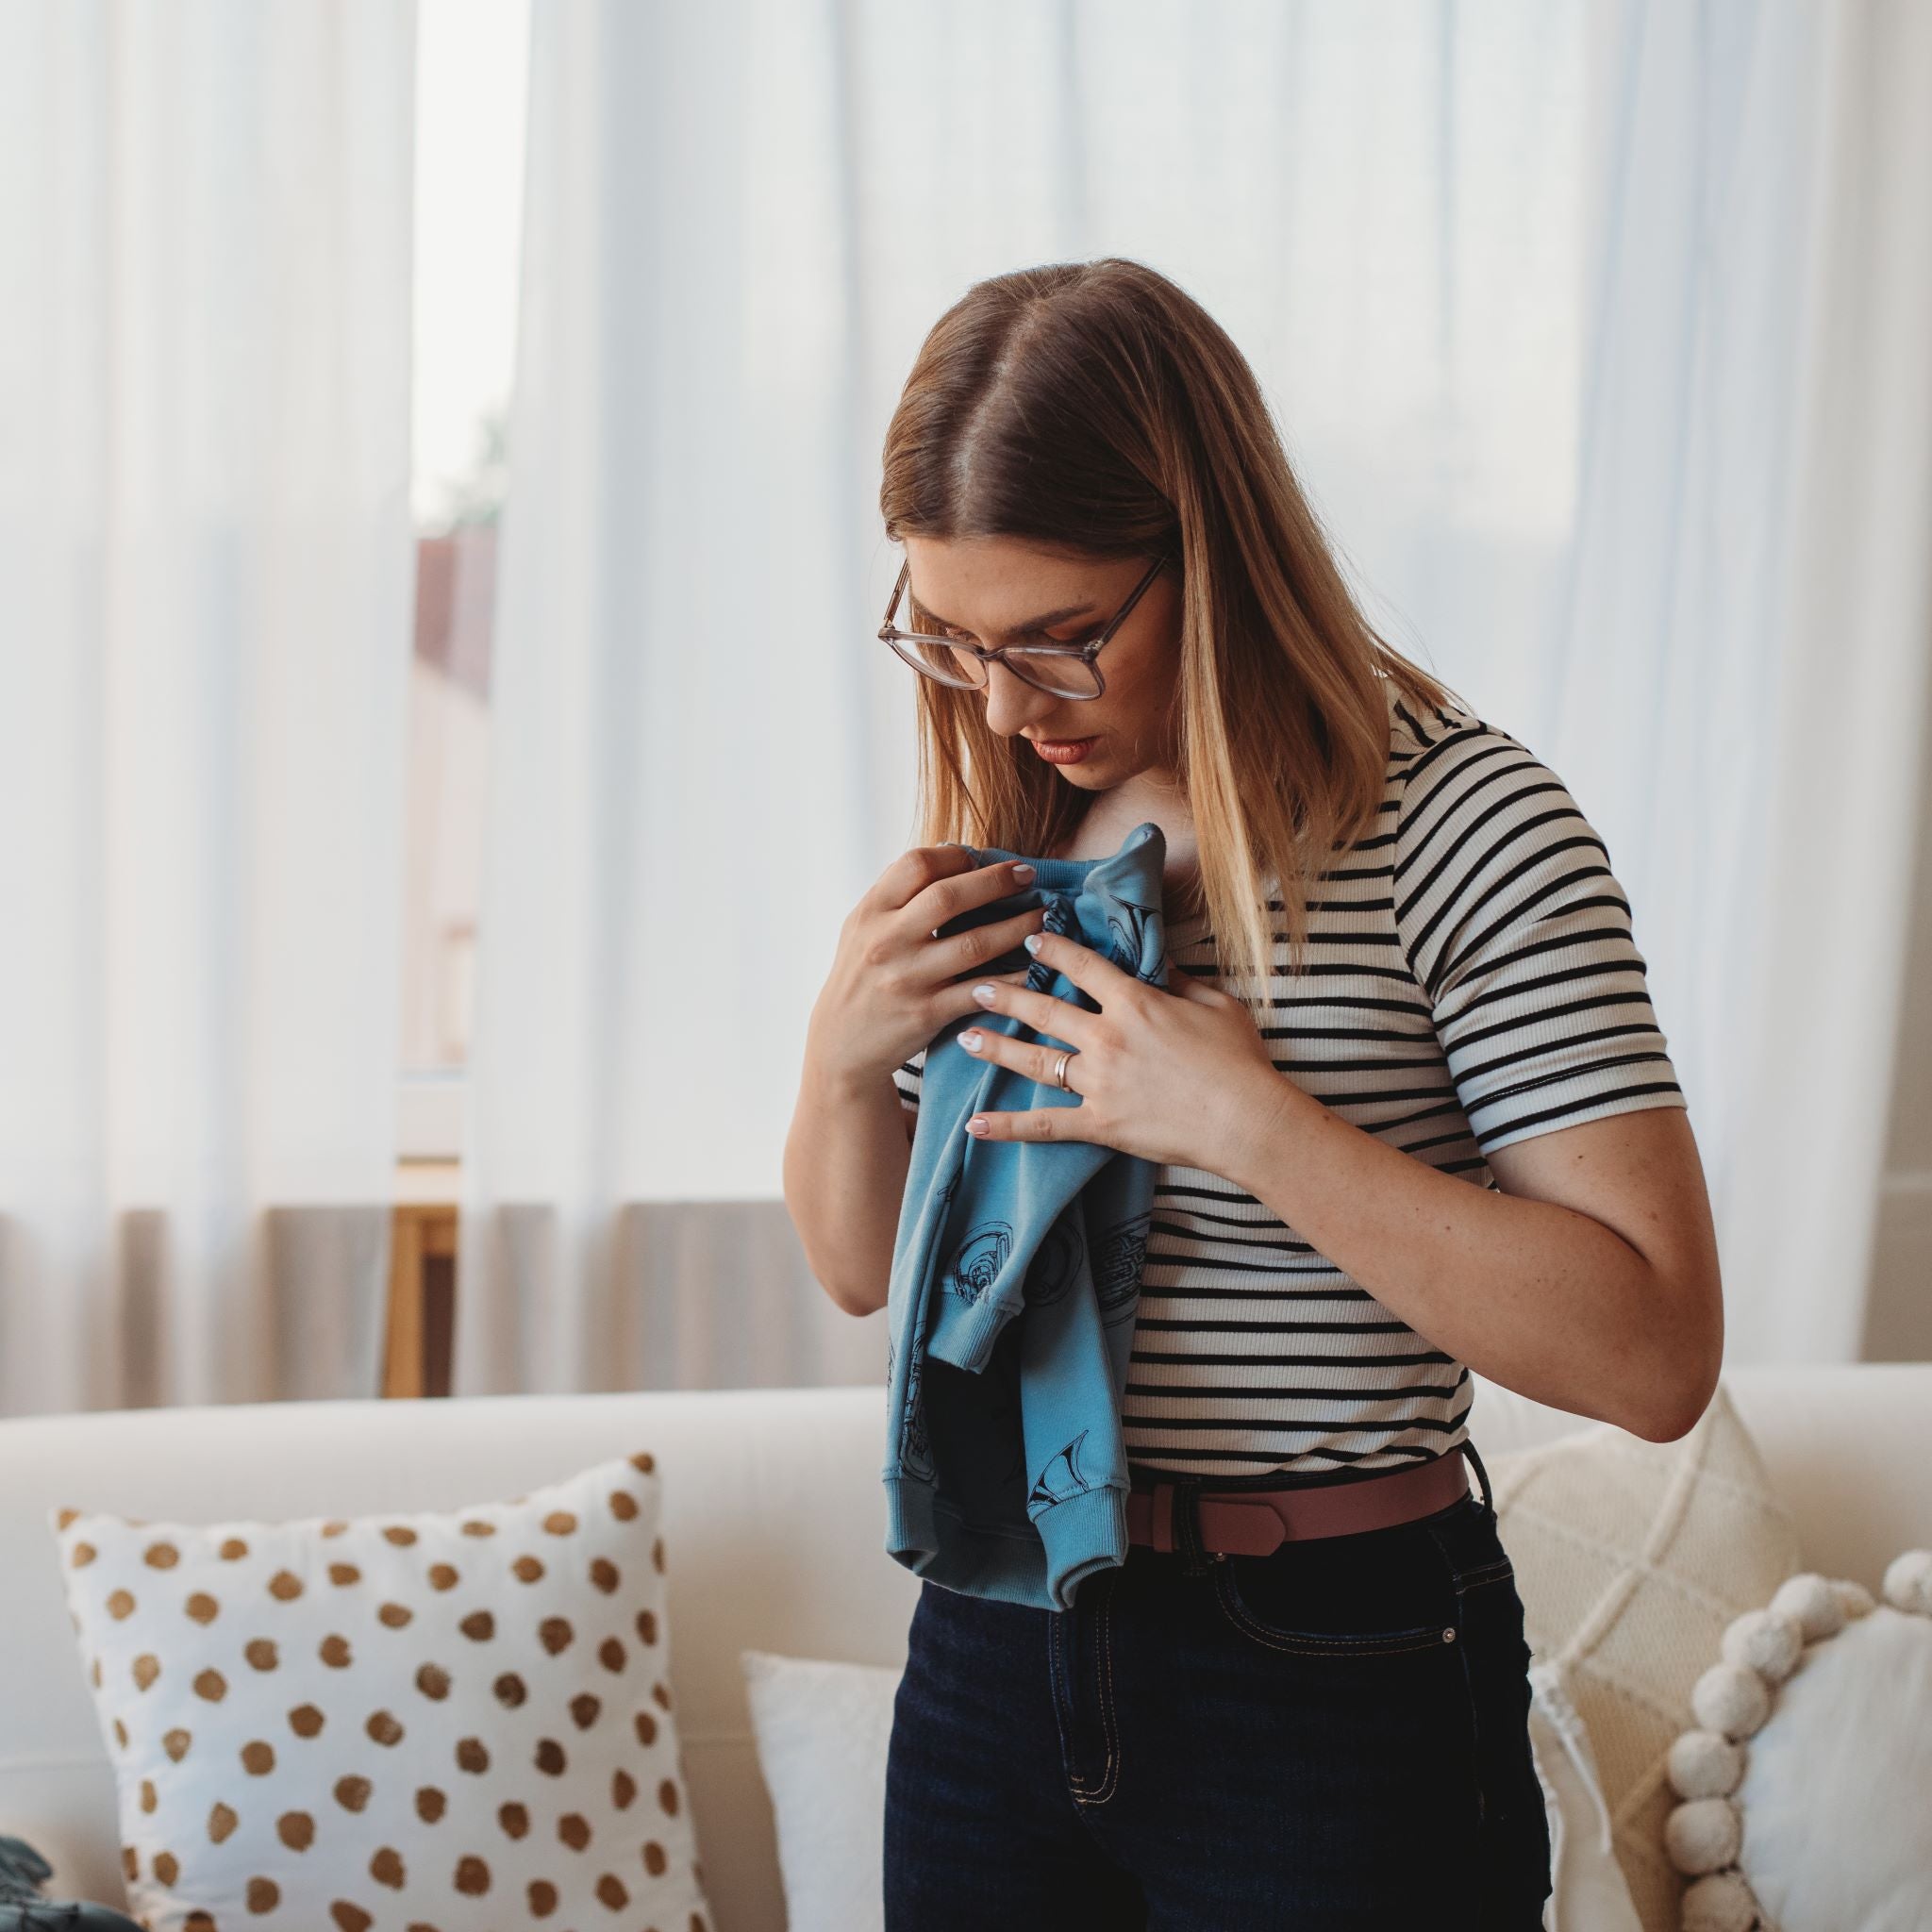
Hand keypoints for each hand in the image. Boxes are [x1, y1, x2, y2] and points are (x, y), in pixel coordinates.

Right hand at [804, 843, 1043, 1091]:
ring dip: (1017, 927)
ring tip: (1043, 916)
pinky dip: (1014, 979)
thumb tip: (952, 856)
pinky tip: (1037, 965)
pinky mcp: (928, 1012)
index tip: (982, 858)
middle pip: (948, 897)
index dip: (956, 856)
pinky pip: (981, 990)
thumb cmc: (860, 978)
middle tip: (1028, 875)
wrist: (842, 1044)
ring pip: (974, 944)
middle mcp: (887, 942)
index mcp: (871, 912)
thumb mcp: (862, 929)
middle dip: (996, 881)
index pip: (916, 865)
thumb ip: (897, 896)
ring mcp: (908, 978)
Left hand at [953, 926, 1297, 1174]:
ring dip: (997, 1048)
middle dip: (1007, 995)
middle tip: (978, 985)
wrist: (1246, 1119)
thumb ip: (1181, 982)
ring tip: (965, 1038)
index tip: (1032, 937)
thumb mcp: (1217, 1005)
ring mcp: (1099, 1083)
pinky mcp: (1099, 1124)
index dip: (1055, 949)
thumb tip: (1157, 965)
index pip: (1084, 967)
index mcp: (1135, 1004)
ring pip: (1035, 1061)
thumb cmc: (1240, 1061)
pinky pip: (1045, 1125)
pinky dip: (1007, 1128)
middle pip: (1045, 1011)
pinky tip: (975, 1125)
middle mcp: (1107, 1038)